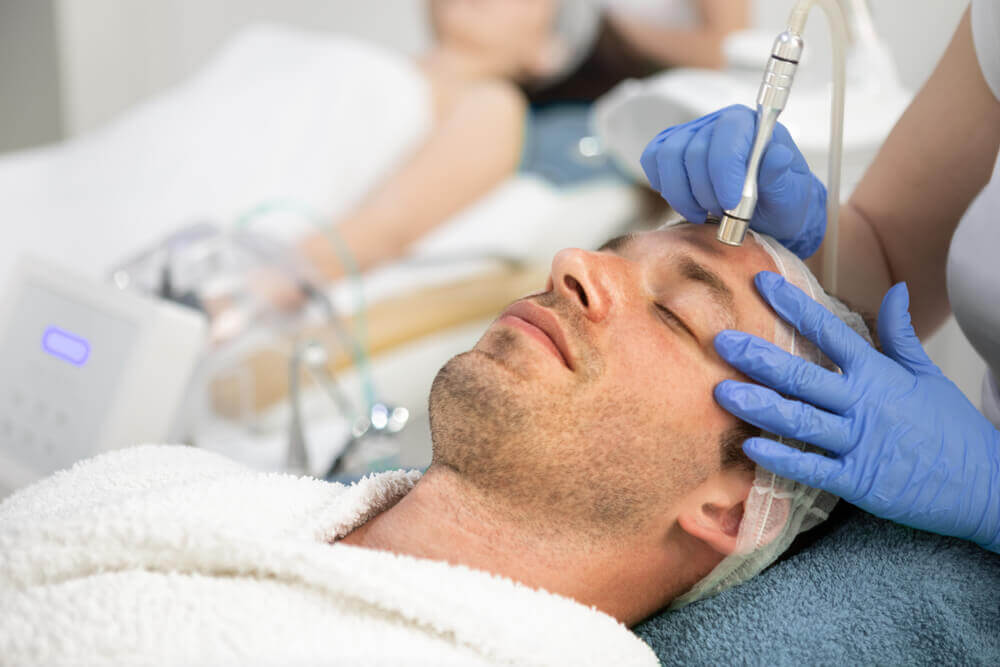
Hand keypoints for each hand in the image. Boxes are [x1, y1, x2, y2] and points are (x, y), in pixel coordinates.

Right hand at [640, 105, 826, 258]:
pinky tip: (686, 201)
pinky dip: (664, 185)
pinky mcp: (671, 150)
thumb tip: (777, 156)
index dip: (724, 172)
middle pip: (693, 151)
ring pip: (668, 157)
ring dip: (683, 194)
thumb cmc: (781, 201)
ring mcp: (691, 134)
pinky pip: (652, 160)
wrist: (768, 212)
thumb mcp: (791, 195)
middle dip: (705, 192)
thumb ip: (781, 176)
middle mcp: (718, 123)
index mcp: (751, 124)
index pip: (727, 136)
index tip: (731, 205)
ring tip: (704, 212)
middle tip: (723, 213)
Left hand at [712, 271, 999, 552]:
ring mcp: (860, 443)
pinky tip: (751, 447)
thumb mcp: (927, 375)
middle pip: (803, 375)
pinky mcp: (859, 481)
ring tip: (722, 392)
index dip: (794, 305)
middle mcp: (864, 404)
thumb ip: (901, 335)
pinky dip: (782, 458)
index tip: (761, 282)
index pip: (829, 330)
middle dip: (760, 357)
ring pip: (800, 420)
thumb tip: (896, 290)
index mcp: (878, 374)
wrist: (986, 485)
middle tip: (722, 342)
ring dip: (760, 405)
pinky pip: (813, 468)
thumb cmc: (951, 429)